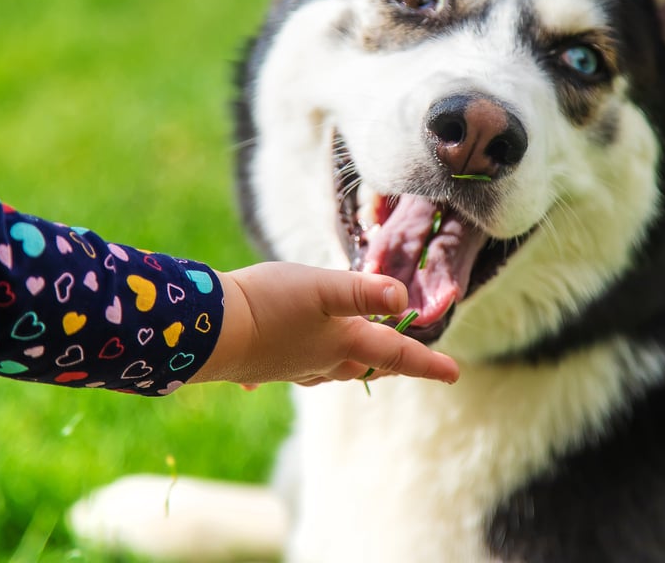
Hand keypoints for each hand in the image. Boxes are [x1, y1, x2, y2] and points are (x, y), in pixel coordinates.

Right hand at [190, 262, 459, 387]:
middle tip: (411, 362)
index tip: (454, 374)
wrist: (210, 331)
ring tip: (361, 360)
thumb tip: (404, 301)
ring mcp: (291, 366)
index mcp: (344, 343)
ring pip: (333, 370)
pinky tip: (292, 357)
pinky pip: (296, 367)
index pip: (396, 355)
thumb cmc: (269, 303)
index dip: (427, 363)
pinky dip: (306, 362)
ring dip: (353, 364)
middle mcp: (322, 362)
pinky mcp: (264, 363)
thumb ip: (364, 292)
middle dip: (391, 364)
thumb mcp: (324, 288)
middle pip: (367, 366)